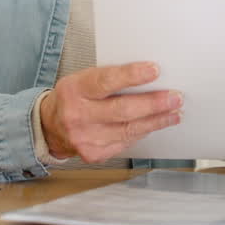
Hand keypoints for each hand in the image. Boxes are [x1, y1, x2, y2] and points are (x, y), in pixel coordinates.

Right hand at [40, 62, 182, 162]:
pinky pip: (125, 142)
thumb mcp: (83, 79)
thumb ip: (109, 78)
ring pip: (129, 130)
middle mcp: (78, 116)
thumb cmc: (73, 97)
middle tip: (175, 97)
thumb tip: (148, 77)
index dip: (132, 76)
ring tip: (174, 112)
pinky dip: (142, 132)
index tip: (155, 70)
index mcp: (75, 90)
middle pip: (122, 110)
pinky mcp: (94, 154)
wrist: (49, 128)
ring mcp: (85, 138)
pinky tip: (155, 124)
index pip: (106, 81)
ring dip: (156, 121)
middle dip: (153, 104)